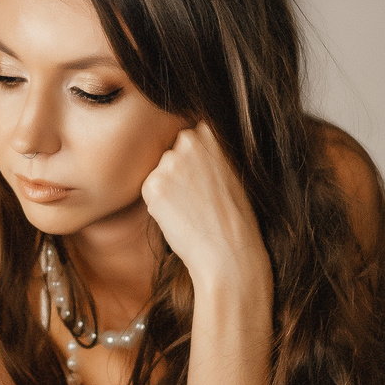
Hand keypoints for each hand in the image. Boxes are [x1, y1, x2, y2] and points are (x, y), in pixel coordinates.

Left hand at [138, 124, 269, 297]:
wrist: (229, 251)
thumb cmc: (234, 217)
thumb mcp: (229, 171)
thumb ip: (206, 154)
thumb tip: (184, 148)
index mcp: (209, 133)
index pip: (186, 137)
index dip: (191, 161)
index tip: (202, 180)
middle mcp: (187, 141)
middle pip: (168, 154)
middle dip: (176, 173)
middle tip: (196, 198)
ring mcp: (169, 163)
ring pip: (157, 173)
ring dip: (166, 189)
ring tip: (190, 210)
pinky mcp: (154, 185)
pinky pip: (149, 192)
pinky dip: (158, 205)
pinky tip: (180, 217)